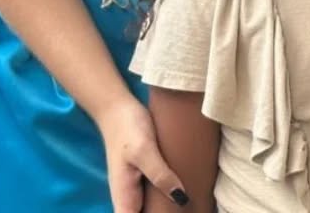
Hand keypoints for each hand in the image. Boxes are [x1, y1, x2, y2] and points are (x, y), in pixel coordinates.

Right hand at [98, 95, 188, 210]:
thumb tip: (181, 199)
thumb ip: (160, 175)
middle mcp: (128, 198)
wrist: (118, 108)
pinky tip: (186, 193)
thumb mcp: (144, 150)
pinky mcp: (144, 178)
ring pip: (150, 210)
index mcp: (124, 198)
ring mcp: (135, 189)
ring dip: (166, 209)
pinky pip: (155, 197)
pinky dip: (167, 198)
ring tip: (191, 206)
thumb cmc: (128, 128)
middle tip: (191, 209)